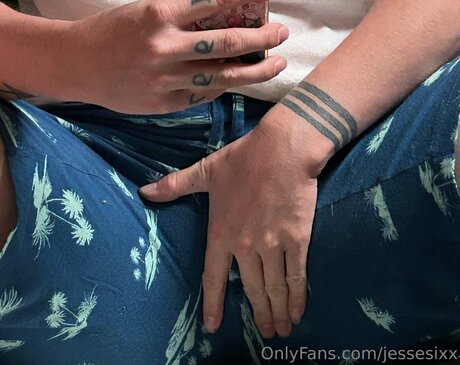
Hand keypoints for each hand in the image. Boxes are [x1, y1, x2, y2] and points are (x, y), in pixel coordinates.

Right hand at [61, 0, 288, 113]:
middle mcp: (166, 47)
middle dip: (264, 37)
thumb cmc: (112, 29)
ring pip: (224, 76)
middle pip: (230, 42)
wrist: (76, 64)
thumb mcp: (146, 9)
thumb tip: (225, 14)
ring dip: (257, 70)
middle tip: (282, 32)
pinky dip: (224, 85)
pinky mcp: (164, 104)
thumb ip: (182, 14)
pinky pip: (204, 93)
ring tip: (277, 63)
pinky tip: (238, 79)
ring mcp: (166, 80)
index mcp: (160, 14)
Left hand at [138, 111, 321, 338]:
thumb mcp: (206, 170)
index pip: (212, 277)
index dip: (212, 303)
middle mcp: (245, 246)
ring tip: (282, 329)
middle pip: (251, 289)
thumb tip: (144, 191)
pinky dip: (298, 296)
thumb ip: (176, 185)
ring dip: (278, 311)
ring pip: (274, 288)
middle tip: (265, 333)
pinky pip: (296, 275)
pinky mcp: (296, 239)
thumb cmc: (244, 158)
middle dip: (259, 314)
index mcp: (221, 232)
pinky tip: (298, 311)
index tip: (212, 326)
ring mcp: (271, 245)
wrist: (282, 149)